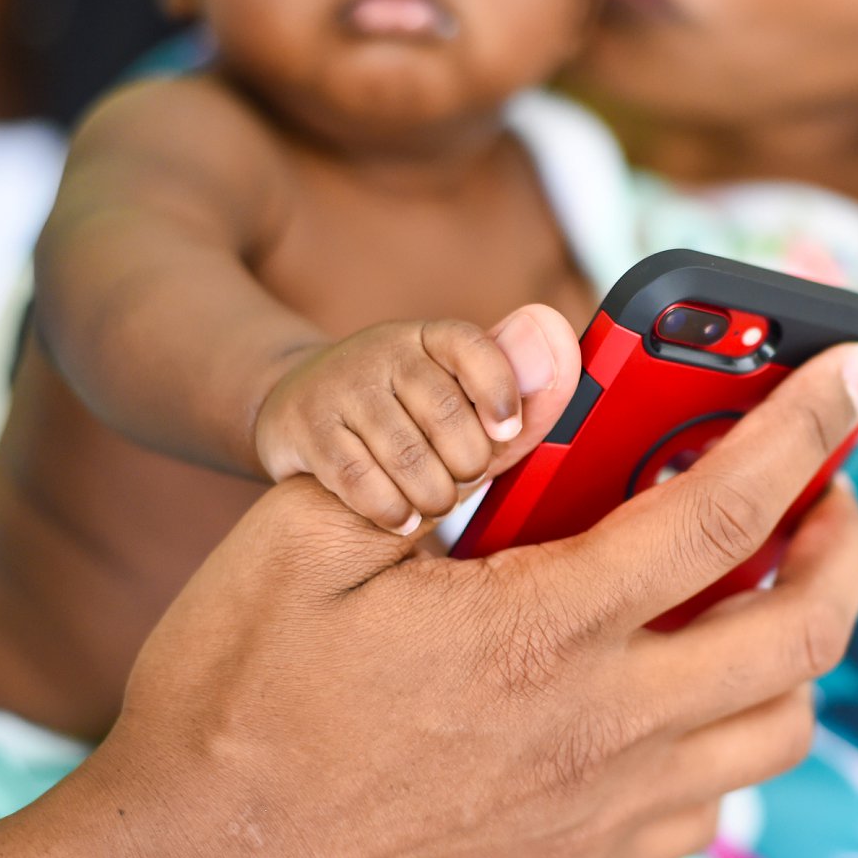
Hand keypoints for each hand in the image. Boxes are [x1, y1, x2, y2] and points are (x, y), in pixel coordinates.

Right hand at [94, 340, 857, 857]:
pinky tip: (678, 692)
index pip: (727, 508)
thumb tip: (545, 344)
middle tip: (827, 494)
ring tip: (761, 591)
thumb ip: (445, 441)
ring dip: (796, 644)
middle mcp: (603, 725)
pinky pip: (714, 801)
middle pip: (803, 631)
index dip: (810, 425)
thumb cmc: (237, 701)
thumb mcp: (307, 533)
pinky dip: (730, 734)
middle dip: (844, 542)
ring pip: (780, 727)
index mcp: (541, 627)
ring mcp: (606, 807)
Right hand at [253, 305, 579, 533]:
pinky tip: (400, 519)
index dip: (499, 391)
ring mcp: (340, 384)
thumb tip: (555, 337)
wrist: (302, 406)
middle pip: (447, 414)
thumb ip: (518, 387)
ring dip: (431, 494)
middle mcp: (384, 351)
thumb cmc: (406, 412)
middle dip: (467, 464)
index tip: (507, 433)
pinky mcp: (302, 423)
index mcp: (434, 338)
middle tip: (463, 481)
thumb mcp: (461, 396)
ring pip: (406, 453)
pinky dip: (389, 508)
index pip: (475, 349)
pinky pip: (358, 478)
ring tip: (434, 504)